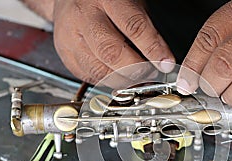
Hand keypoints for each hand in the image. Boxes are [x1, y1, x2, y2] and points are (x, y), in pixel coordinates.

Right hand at [52, 0, 174, 83]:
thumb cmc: (105, 0)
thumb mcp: (130, 3)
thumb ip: (144, 30)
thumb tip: (161, 60)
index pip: (134, 27)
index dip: (153, 49)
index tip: (166, 63)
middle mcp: (83, 17)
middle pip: (112, 53)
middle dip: (136, 70)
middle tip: (151, 75)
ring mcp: (70, 37)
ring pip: (99, 70)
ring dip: (123, 81)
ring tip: (137, 80)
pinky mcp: (65, 54)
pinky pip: (89, 76)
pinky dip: (107, 81)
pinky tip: (118, 77)